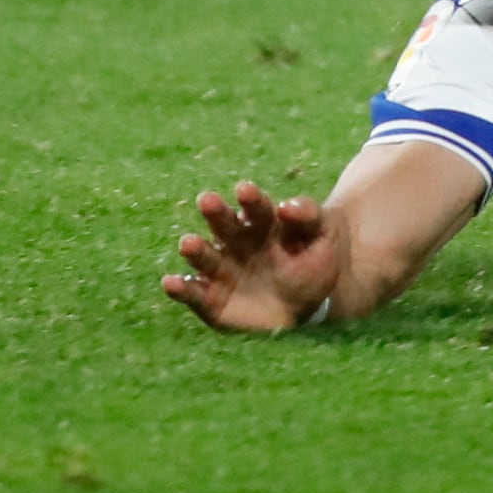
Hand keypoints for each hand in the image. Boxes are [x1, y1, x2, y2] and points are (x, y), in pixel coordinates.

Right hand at [162, 180, 345, 333]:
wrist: (311, 302)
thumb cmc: (315, 260)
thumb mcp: (322, 234)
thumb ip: (308, 216)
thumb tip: (287, 205)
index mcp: (262, 221)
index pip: (256, 206)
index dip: (250, 199)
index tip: (244, 190)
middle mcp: (236, 241)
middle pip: (224, 225)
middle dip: (216, 213)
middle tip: (207, 200)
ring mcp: (222, 269)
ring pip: (205, 257)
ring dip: (196, 249)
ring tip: (188, 243)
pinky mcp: (212, 300)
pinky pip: (194, 293)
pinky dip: (181, 289)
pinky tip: (170, 283)